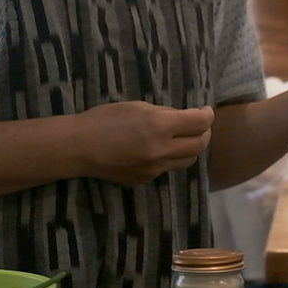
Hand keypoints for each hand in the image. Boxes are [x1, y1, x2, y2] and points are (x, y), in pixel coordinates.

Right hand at [75, 102, 213, 185]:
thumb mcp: (137, 106)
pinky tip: (159, 149)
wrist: (80, 147)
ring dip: (191, 147)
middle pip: (199, 145)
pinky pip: (168, 169)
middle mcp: (161, 151)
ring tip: (184, 137)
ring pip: (188, 161)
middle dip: (204, 133)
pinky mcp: (146, 180)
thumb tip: (182, 117)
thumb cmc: (105, 119)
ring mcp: (155, 169)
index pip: (199, 123)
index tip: (206, 111)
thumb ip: (163, 113)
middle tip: (200, 124)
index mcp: (159, 127)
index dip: (207, 116)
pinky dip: (171, 157)